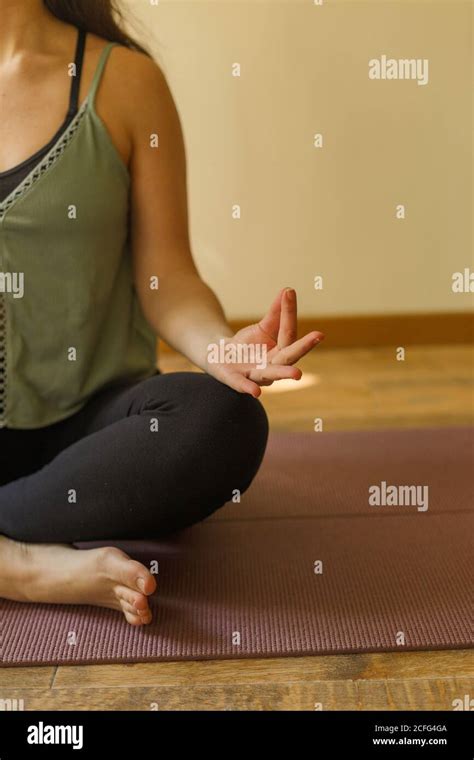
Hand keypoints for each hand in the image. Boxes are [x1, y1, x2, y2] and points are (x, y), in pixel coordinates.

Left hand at [206, 287, 324, 396]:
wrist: (223, 358)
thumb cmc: (249, 344)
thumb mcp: (263, 327)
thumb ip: (276, 313)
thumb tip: (288, 290)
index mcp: (283, 351)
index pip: (288, 331)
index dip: (288, 312)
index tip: (289, 292)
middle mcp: (274, 365)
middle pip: (289, 355)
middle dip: (303, 347)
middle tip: (319, 335)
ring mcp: (256, 375)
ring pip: (271, 374)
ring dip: (283, 374)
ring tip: (297, 374)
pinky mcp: (236, 380)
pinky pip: (242, 385)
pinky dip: (248, 388)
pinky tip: (256, 392)